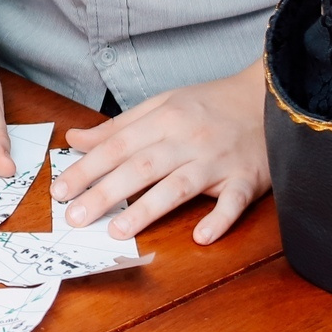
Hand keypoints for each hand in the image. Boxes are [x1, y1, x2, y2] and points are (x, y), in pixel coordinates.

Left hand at [56, 61, 269, 243]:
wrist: (270, 95)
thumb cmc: (211, 104)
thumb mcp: (163, 104)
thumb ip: (119, 126)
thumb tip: (75, 139)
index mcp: (165, 119)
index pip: (117, 145)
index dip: (86, 168)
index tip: (60, 191)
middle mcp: (187, 139)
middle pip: (141, 166)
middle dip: (104, 192)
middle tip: (74, 217)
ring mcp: (217, 160)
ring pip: (178, 185)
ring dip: (148, 209)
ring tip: (118, 231)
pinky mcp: (247, 179)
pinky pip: (233, 202)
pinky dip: (219, 219)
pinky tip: (201, 236)